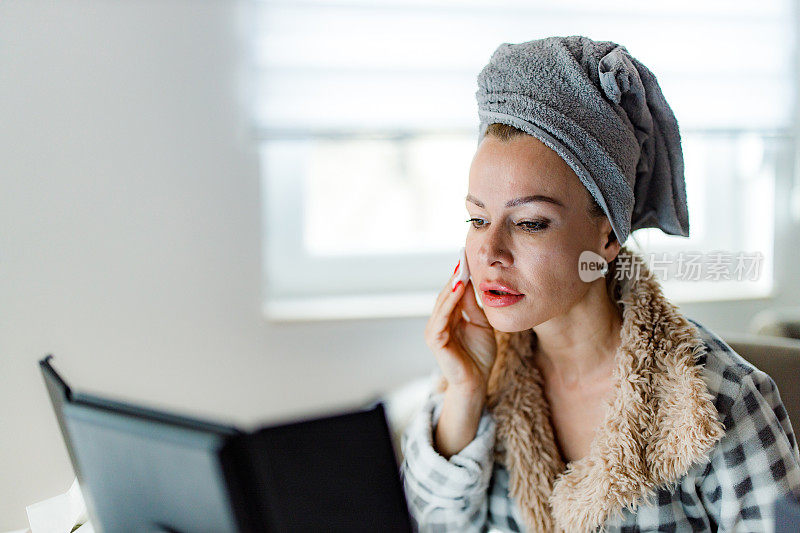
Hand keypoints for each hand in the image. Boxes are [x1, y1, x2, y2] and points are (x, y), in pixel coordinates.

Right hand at [424, 248, 496, 396]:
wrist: (476, 382)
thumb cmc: (479, 355)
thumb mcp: (481, 323)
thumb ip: (473, 305)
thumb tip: (471, 281)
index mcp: (449, 316)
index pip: (454, 291)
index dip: (461, 274)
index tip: (469, 256)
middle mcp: (439, 320)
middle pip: (447, 292)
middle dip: (456, 274)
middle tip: (465, 254)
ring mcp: (435, 329)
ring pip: (443, 301)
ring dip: (452, 284)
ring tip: (462, 267)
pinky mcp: (435, 339)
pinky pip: (442, 316)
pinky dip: (449, 300)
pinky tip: (458, 287)